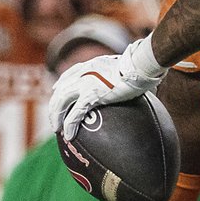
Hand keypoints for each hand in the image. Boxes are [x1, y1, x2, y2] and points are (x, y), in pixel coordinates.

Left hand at [51, 37, 166, 137]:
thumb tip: (145, 83)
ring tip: (58, 129)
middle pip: (61, 90)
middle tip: (55, 118)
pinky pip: (75, 114)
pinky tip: (68, 135)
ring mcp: (85, 84)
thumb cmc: (141, 66)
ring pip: (62, 102)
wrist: (140, 65)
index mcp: (91, 66)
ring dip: (57, 116)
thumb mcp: (128, 67)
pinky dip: (69, 125)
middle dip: (54, 105)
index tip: (56, 91)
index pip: (69, 74)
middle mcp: (84, 74)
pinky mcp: (91, 96)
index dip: (61, 84)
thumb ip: (127, 74)